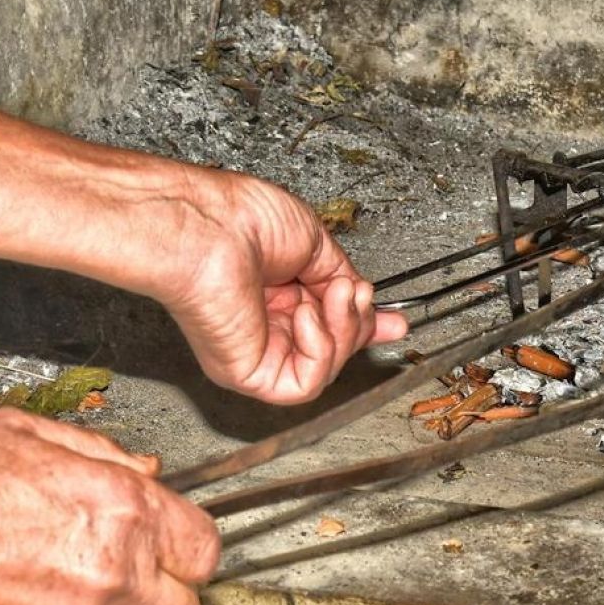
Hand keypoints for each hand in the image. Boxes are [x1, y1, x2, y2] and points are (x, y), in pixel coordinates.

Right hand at [0, 410, 219, 604]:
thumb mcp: (28, 434)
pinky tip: (7, 594)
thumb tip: (146, 470)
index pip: (202, 549)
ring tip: (34, 570)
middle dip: (165, 600)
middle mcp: (113, 570)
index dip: (188, 551)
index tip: (177, 553)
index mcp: (123, 509)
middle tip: (134, 583)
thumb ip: (104, 456)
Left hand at [160, 168, 407, 404]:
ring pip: (326, 369)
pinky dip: (320, 351)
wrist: (209, 225)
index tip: (394, 322)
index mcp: (277, 295)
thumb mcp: (315, 244)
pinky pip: (304, 384)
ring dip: (343, 330)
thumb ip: (342, 278)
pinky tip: (305, 315)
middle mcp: (266, 326)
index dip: (364, 326)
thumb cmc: (242, 220)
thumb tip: (365, 299)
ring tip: (333, 293)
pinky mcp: (248, 374)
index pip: (329, 325)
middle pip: (336, 348)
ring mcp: (258, 351)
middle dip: (359, 322)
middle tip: (353, 291)